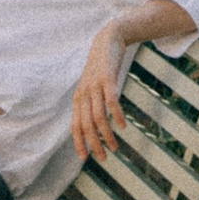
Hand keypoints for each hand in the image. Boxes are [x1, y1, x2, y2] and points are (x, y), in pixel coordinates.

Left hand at [71, 19, 131, 165]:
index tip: (85, 158)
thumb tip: (95, 124)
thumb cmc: (101, 67)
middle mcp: (84, 93)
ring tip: (115, 147)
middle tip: (103, 158)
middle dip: (94, 144)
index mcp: (79, 98)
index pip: (75, 125)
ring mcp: (95, 86)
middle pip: (86, 125)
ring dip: (106, 134)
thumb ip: (92, 103)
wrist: (107, 40)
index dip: (79, 142)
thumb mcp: (93, 86)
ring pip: (98, 116)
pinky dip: (116, 115)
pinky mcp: (107, 79)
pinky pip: (111, 101)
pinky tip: (123, 126)